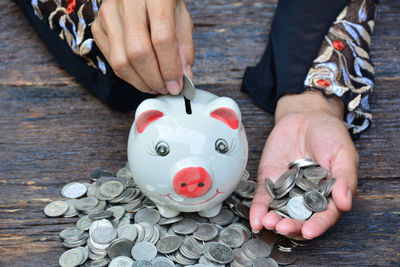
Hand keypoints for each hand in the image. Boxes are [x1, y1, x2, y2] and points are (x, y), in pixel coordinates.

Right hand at [92, 0, 193, 94]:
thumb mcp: (181, 15)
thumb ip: (184, 46)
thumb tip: (184, 77)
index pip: (162, 39)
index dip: (170, 68)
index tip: (177, 85)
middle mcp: (127, 2)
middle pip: (138, 53)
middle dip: (154, 79)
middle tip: (166, 88)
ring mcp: (108, 14)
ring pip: (121, 61)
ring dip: (140, 82)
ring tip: (155, 86)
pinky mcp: (98, 26)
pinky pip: (111, 60)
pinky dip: (128, 75)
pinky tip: (141, 76)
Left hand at [250, 90, 357, 239]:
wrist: (306, 116)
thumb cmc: (330, 135)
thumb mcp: (343, 154)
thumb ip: (345, 178)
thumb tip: (345, 203)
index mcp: (329, 194)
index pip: (324, 215)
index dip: (318, 226)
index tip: (309, 231)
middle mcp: (307, 197)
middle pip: (300, 218)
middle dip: (291, 226)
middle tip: (282, 228)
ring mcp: (287, 190)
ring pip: (280, 211)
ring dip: (273, 221)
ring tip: (268, 223)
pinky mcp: (270, 181)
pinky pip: (264, 198)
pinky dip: (258, 209)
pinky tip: (255, 219)